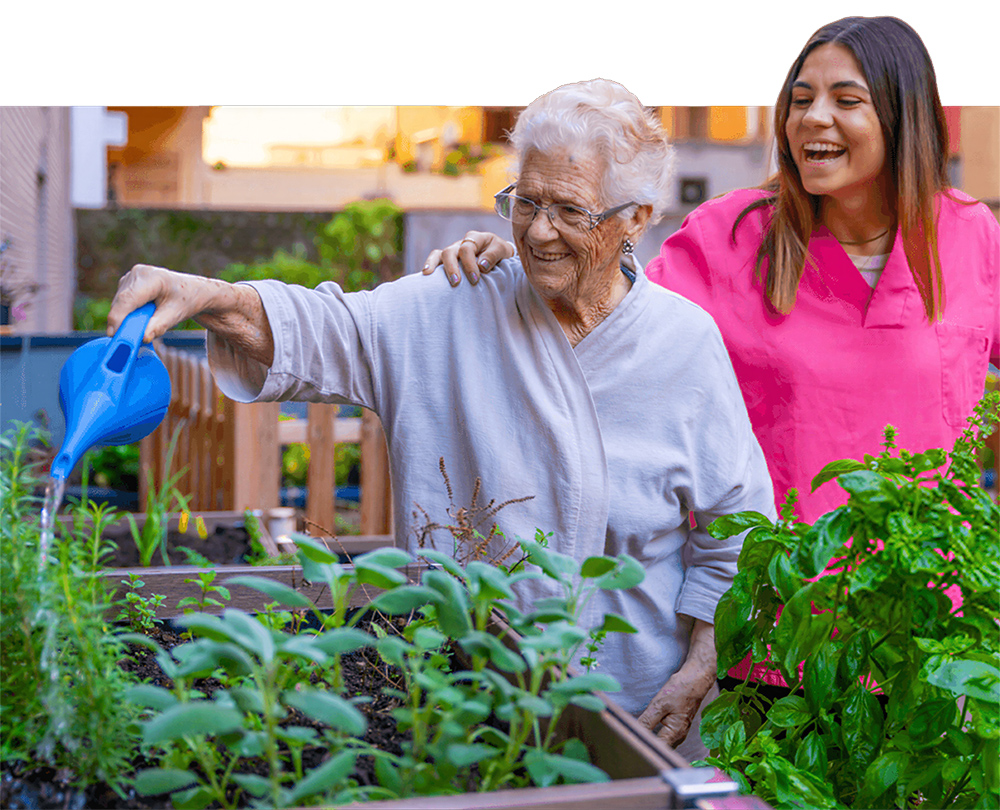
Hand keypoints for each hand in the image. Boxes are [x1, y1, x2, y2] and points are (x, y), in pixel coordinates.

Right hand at [108, 264, 217, 341]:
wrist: (193, 291)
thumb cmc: (187, 300)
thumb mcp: (176, 315)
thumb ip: (159, 326)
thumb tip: (142, 337)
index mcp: (152, 277)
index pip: (128, 299)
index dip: (118, 317)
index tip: (113, 334)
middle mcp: (138, 273)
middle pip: (121, 302)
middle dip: (122, 321)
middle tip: (130, 340)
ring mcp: (131, 277)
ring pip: (118, 303)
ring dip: (126, 318)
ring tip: (145, 325)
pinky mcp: (127, 284)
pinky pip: (121, 303)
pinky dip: (127, 314)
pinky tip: (143, 317)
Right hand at [421, 231, 513, 286]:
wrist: (501, 255)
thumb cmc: (501, 253)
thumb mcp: (503, 250)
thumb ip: (493, 255)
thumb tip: (482, 266)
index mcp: (476, 238)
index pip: (467, 248)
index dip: (469, 264)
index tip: (475, 279)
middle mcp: (462, 243)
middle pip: (450, 251)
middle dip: (452, 268)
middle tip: (456, 282)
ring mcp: (454, 250)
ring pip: (440, 254)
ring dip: (437, 266)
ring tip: (432, 276)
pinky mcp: (448, 259)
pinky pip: (435, 258)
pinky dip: (429, 264)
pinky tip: (426, 274)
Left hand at [637, 619, 716, 747]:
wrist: (695, 680)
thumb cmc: (680, 690)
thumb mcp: (660, 703)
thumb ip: (648, 720)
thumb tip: (636, 732)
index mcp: (675, 733)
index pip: (656, 748)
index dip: (643, 748)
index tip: (630, 744)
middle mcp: (678, 737)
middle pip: (660, 748)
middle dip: (646, 746)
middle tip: (629, 742)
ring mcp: (679, 733)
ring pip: (662, 743)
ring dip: (650, 741)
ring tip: (634, 738)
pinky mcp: (677, 727)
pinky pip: (664, 736)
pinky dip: (655, 735)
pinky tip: (645, 731)